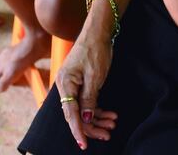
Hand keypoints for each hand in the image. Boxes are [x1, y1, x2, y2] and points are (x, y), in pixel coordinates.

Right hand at [53, 23, 118, 148]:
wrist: (98, 33)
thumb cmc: (95, 51)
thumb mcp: (95, 77)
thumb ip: (89, 100)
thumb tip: (85, 119)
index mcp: (65, 84)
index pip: (70, 114)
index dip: (78, 131)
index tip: (84, 145)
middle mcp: (65, 86)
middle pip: (76, 114)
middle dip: (92, 126)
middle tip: (108, 133)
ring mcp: (72, 85)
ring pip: (82, 110)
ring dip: (97, 119)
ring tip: (113, 123)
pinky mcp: (80, 84)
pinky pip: (86, 102)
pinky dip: (98, 109)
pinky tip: (110, 114)